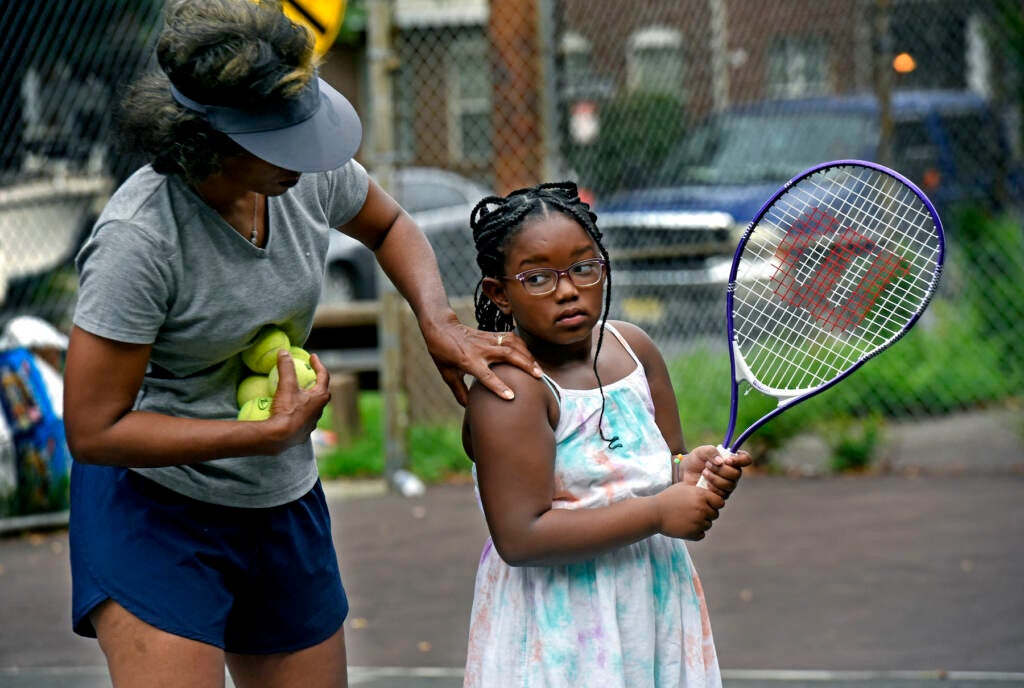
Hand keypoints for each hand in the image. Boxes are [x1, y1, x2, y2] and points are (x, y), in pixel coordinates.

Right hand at [266, 350, 330, 449]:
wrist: (278, 438)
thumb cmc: (286, 410)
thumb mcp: (286, 385)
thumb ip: (286, 367)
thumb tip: (284, 352)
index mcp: (320, 397)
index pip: (323, 376)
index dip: (318, 364)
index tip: (312, 357)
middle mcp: (320, 411)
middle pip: (322, 392)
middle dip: (316, 383)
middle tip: (308, 376)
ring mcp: (312, 424)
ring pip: (313, 408)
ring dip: (308, 399)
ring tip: (298, 394)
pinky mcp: (303, 433)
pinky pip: (303, 419)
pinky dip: (299, 412)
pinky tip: (289, 412)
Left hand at [420, 314, 540, 405]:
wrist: (441, 328)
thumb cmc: (442, 353)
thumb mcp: (447, 374)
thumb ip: (459, 391)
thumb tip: (468, 407)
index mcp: (468, 361)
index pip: (486, 376)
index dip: (498, 386)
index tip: (511, 396)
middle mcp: (480, 350)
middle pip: (507, 356)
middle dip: (525, 365)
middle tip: (538, 376)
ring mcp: (487, 340)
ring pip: (512, 345)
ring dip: (527, 355)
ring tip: (538, 368)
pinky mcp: (491, 334)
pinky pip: (511, 338)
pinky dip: (523, 345)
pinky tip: (530, 354)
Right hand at [653, 481, 724, 540]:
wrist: (654, 513)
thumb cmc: (668, 498)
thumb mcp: (683, 487)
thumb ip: (698, 488)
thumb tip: (709, 486)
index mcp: (702, 496)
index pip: (720, 502)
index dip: (714, 503)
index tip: (707, 504)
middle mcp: (702, 509)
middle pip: (715, 514)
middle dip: (707, 514)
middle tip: (694, 512)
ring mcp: (698, 522)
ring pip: (708, 525)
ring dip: (701, 523)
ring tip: (687, 518)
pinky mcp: (693, 533)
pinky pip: (701, 534)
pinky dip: (695, 532)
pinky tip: (685, 526)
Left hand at [691, 445, 751, 498]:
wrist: (684, 472)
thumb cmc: (695, 460)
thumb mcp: (701, 451)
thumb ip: (711, 451)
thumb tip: (721, 462)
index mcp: (731, 460)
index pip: (746, 459)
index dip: (740, 460)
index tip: (727, 460)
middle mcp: (733, 473)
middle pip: (737, 474)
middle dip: (721, 469)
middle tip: (707, 465)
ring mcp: (728, 485)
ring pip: (730, 484)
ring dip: (715, 478)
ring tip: (704, 472)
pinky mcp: (721, 495)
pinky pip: (722, 493)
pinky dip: (712, 487)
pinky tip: (704, 482)